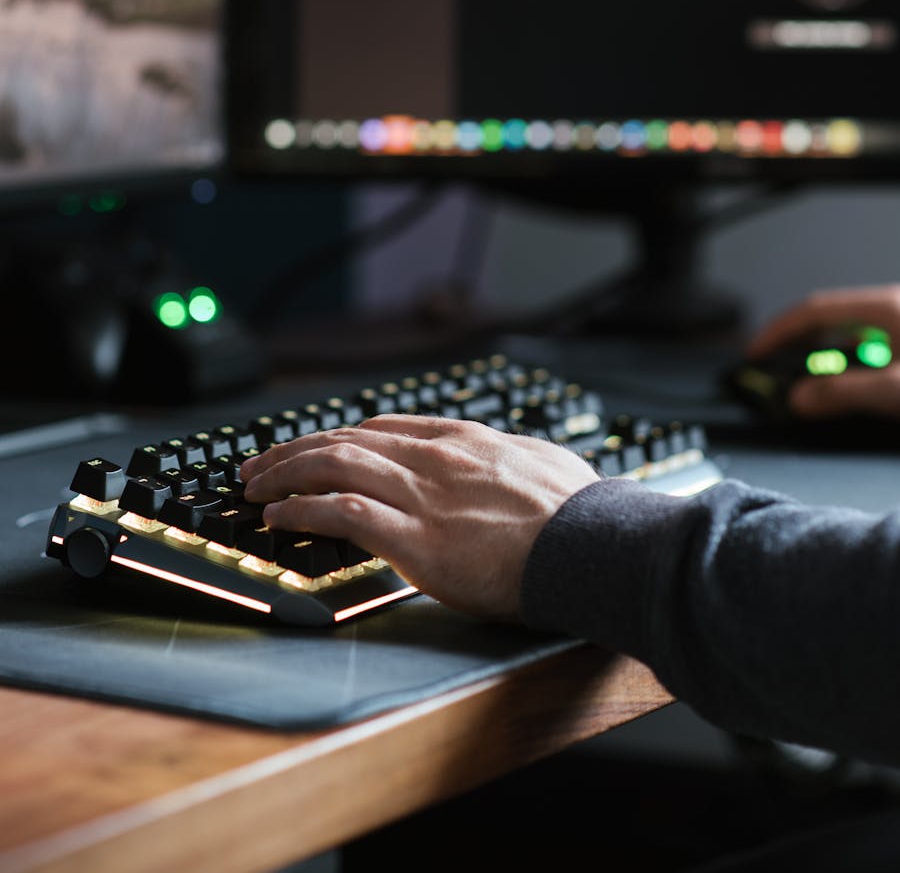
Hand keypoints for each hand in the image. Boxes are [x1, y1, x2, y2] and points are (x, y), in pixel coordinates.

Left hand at [241, 415, 597, 617]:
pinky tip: (278, 516)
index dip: (338, 437)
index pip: (383, 427)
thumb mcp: (543, 464)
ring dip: (284, 474)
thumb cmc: (579, 514)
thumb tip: (507, 461)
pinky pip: (341, 512)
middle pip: (346, 440)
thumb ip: (509, 459)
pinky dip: (300, 509)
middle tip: (259, 464)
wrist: (594, 546)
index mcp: (464, 440)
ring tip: (253, 488)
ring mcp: (423, 495)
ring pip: (333, 465)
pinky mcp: (416, 539)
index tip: (314, 447)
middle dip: (294, 450)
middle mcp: (435, 458)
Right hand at [745, 284, 899, 418]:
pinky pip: (869, 352)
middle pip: (830, 322)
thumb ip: (843, 392)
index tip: (756, 352)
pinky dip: (848, 369)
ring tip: (806, 384)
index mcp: (885, 305)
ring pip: (851, 339)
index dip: (779, 330)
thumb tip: (799, 398)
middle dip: (798, 345)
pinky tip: (847, 388)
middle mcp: (892, 310)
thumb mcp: (893, 388)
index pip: (814, 310)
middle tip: (772, 366)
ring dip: (826, 362)